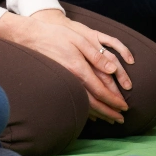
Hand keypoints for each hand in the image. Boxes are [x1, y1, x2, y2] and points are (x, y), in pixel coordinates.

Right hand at [0, 9, 135, 122]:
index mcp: (79, 69)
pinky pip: (74, 101)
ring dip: (98, 114)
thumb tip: (113, 70)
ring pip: (83, 105)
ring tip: (110, 120)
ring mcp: (63, 83)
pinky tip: (92, 115)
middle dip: (108, 112)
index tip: (124, 107)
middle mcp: (71, 80)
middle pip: (93, 103)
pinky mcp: (58, 83)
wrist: (31, 37)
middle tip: (121, 120)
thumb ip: (97, 56)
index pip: (100, 90)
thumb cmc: (57, 36)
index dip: (113, 100)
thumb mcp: (80, 40)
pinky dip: (85, 110)